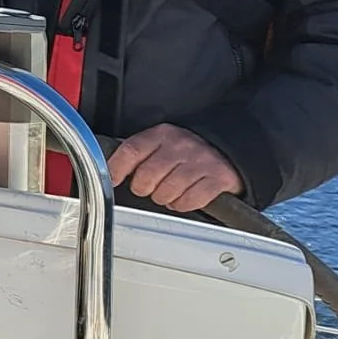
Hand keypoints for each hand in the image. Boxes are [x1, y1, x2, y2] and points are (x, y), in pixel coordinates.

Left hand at [109, 123, 244, 212]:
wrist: (227, 151)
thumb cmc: (186, 152)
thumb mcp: (160, 143)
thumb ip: (138, 154)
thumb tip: (111, 172)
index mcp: (162, 134)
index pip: (131, 150)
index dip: (117, 168)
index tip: (113, 180)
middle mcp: (181, 145)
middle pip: (147, 175)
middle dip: (143, 188)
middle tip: (148, 188)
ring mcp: (201, 161)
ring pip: (167, 191)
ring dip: (163, 198)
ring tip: (167, 192)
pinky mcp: (218, 178)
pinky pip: (190, 200)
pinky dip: (182, 204)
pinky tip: (183, 197)